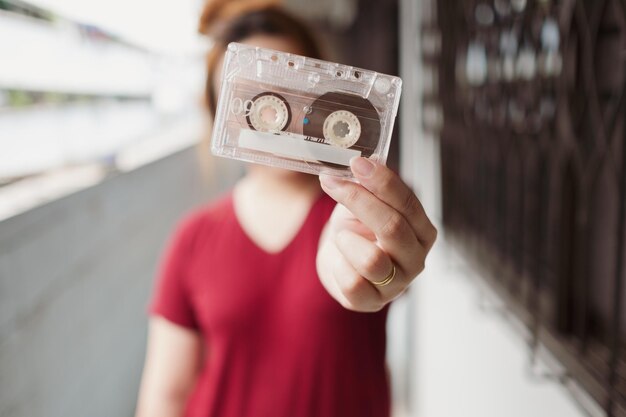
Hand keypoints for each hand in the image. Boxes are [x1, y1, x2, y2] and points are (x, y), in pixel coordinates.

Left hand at [316, 157, 436, 311]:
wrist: (339, 260)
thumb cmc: (357, 228)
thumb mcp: (365, 202)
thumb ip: (369, 185)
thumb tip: (363, 161)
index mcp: (423, 230)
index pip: (407, 203)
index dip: (382, 181)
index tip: (356, 163)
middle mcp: (416, 258)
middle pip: (392, 228)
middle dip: (359, 201)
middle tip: (331, 182)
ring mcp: (397, 285)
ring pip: (372, 261)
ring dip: (347, 240)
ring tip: (341, 235)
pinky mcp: (372, 302)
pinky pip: (351, 283)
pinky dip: (337, 264)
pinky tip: (338, 258)